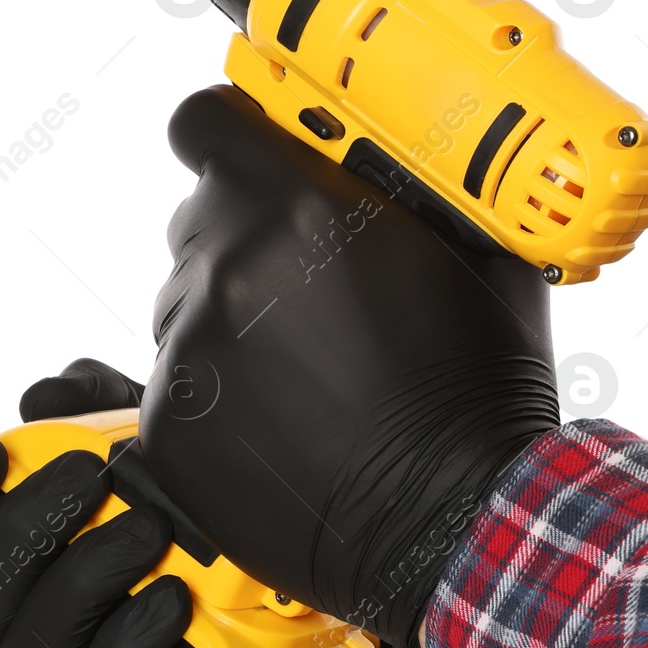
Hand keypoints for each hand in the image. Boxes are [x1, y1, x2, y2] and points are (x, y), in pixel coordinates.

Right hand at [0, 357, 404, 647]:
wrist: (337, 638)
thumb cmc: (238, 537)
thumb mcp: (181, 455)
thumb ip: (114, 409)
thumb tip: (44, 393)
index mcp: (30, 565)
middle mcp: (36, 636)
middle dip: (19, 532)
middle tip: (93, 472)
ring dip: (81, 579)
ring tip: (151, 528)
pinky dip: (125, 646)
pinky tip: (172, 600)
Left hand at [142, 87, 559, 647]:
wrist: (459, 525)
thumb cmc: (479, 395)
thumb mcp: (479, 255)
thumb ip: (415, 187)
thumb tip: (394, 154)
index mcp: (302, 210)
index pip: (205, 122)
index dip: (230, 132)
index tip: (251, 149)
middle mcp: (230, 270)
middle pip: (200, 217)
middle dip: (247, 236)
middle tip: (311, 286)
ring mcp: (190, 351)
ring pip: (186, 302)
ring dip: (232, 317)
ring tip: (309, 368)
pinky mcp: (168, 425)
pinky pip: (175, 379)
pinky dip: (220, 394)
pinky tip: (287, 421)